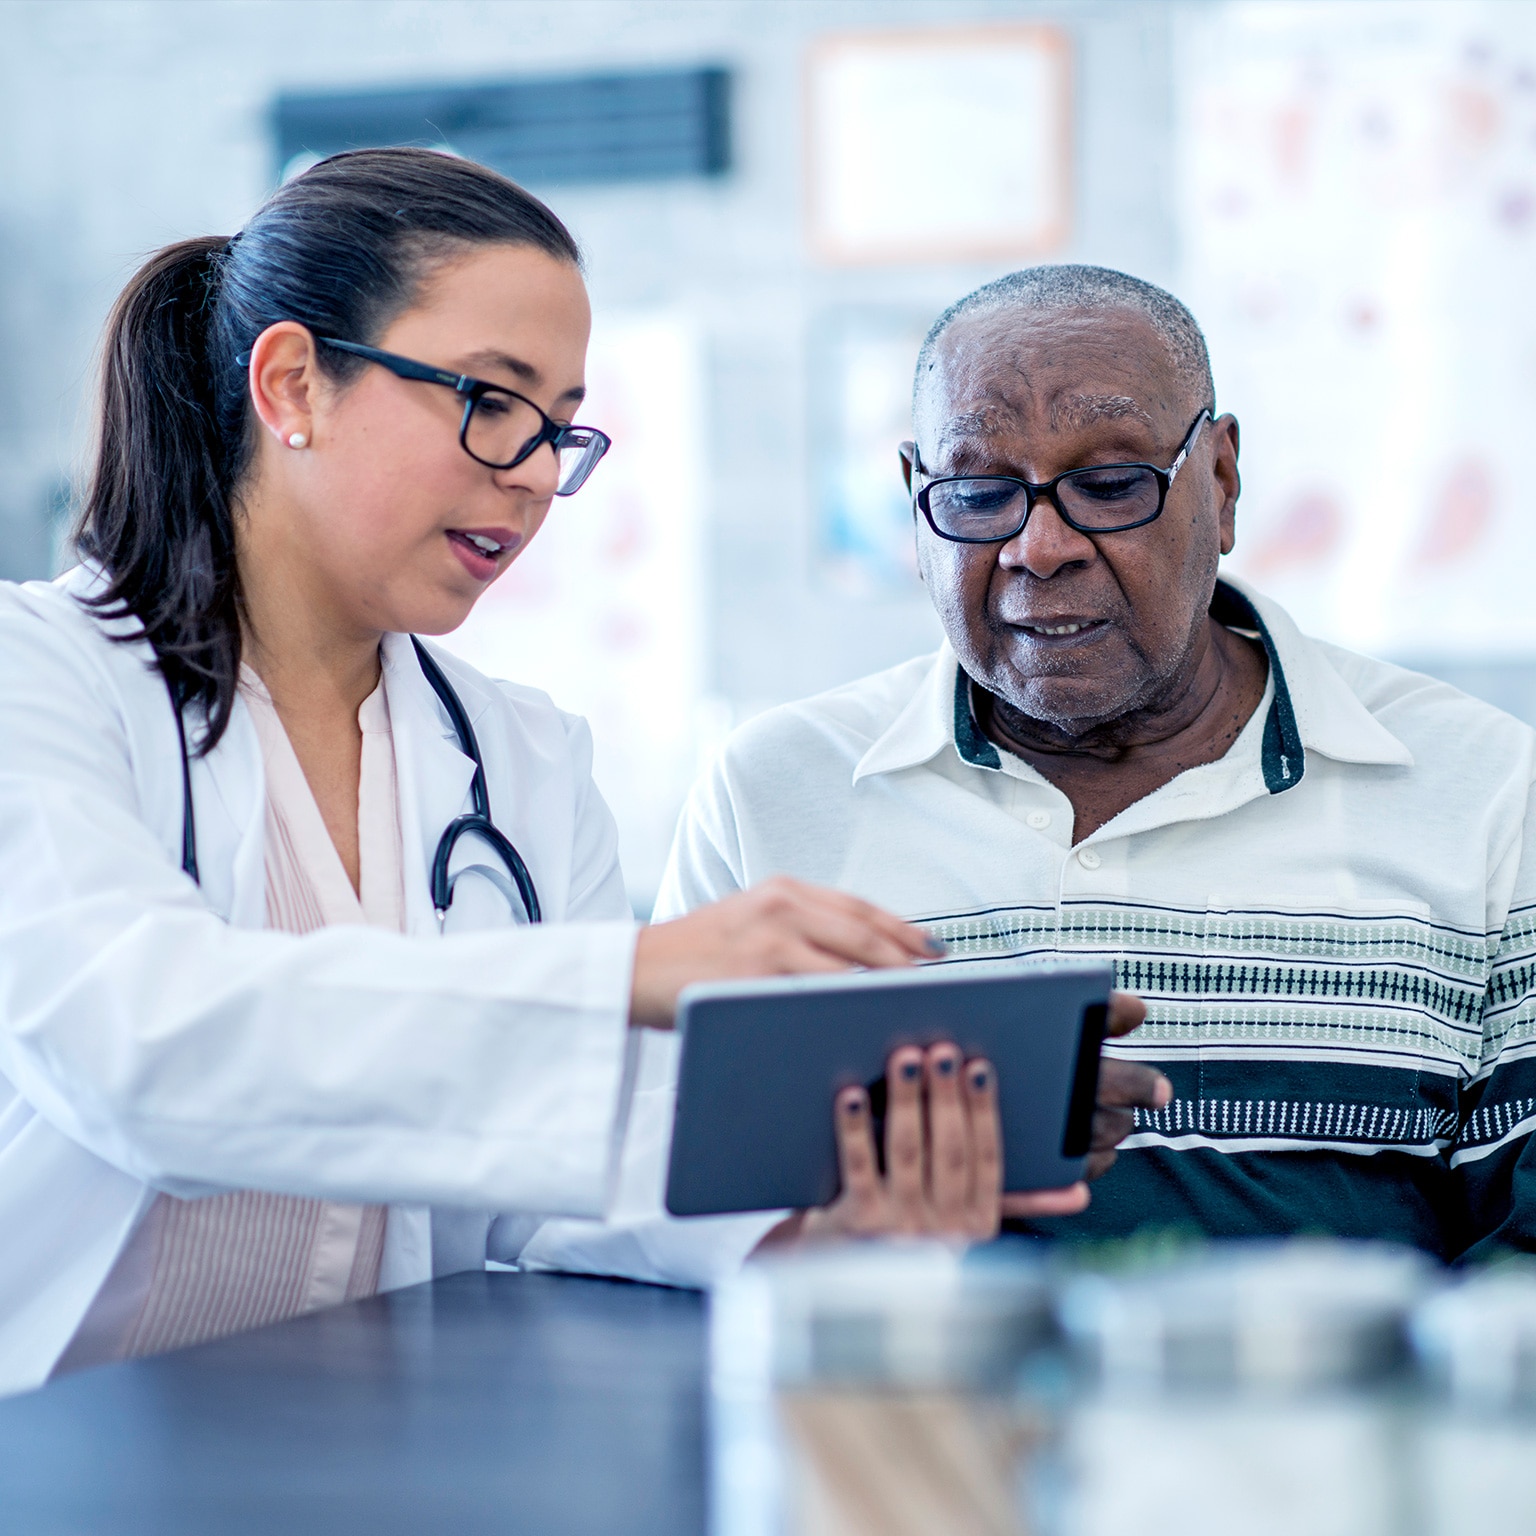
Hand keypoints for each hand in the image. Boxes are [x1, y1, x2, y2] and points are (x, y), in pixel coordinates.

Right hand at [629, 877, 939, 1028]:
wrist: (635, 968)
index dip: (903, 929)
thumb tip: (857, 956)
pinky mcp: (754, 976)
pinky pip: (814, 994)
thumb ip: (798, 928)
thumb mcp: (750, 920)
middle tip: (939, 983)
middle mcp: (781, 906)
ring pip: (848, 965)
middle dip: (908, 959)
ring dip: (885, 986)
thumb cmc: (695, 952)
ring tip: (914, 1006)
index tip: (935, 950)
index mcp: (783, 891)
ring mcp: (768, 941)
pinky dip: (845, 1007)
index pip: (860, 908)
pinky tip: (865, 1023)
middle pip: (865, 934)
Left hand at [756, 992, 1171, 1249]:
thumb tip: (1078, 1193)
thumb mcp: (963, 1234)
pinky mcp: (856, 1225)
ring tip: (906, 1058)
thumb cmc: (903, 1249)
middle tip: (943, 1051)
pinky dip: (856, 1130)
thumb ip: (1017, 1205)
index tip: (980, 1067)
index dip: (984, 1110)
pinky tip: (852, 1096)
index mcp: (975, 1224)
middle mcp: (942, 1230)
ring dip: (908, 1100)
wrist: (838, 1300)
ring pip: (908, 1151)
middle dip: (948, 1096)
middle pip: (950, 1150)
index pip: (987, 1159)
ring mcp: (899, 1227)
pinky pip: (859, 1168)